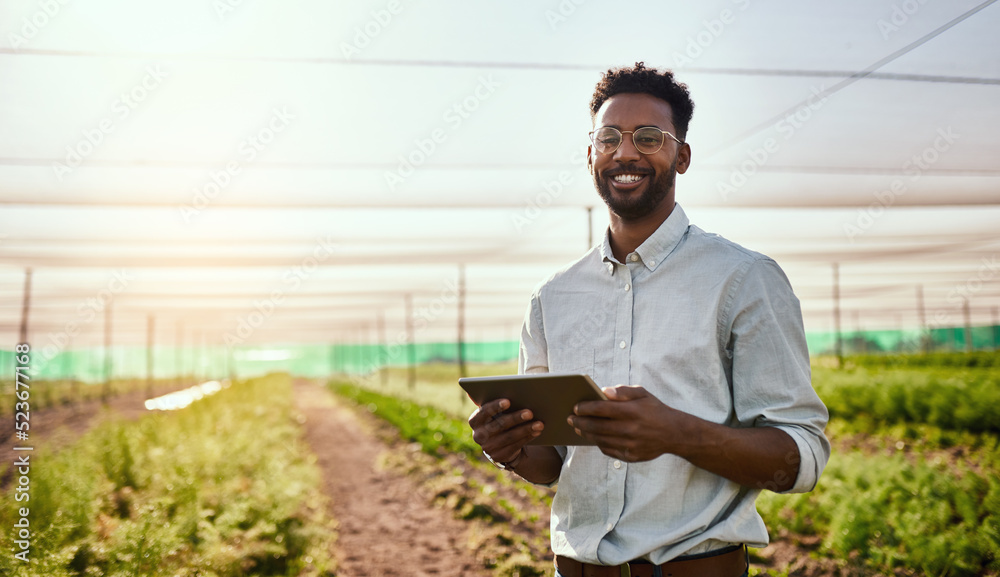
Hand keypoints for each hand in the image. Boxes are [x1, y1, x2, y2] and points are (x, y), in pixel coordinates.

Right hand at [468, 398, 543, 464]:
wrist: (498, 444)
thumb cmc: (497, 419)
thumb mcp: (493, 412)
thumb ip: (492, 401)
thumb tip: (486, 388)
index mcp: (475, 420)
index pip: (484, 412)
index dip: (495, 406)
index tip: (508, 401)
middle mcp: (478, 435)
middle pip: (500, 424)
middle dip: (516, 418)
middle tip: (530, 412)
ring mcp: (488, 448)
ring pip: (510, 436)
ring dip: (526, 429)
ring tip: (539, 423)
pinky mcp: (499, 456)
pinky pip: (516, 446)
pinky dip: (528, 437)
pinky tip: (537, 431)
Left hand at [567, 385, 681, 461]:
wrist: (674, 433)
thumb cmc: (655, 410)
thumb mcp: (643, 394)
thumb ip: (623, 391)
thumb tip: (604, 391)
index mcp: (633, 411)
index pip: (602, 408)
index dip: (586, 408)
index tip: (576, 407)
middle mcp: (631, 429)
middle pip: (598, 426)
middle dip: (580, 423)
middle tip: (570, 419)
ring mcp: (631, 444)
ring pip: (601, 440)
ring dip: (586, 434)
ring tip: (578, 429)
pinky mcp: (632, 456)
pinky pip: (609, 451)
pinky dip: (599, 444)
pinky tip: (593, 437)